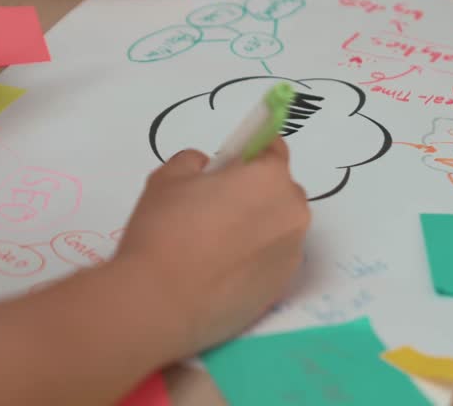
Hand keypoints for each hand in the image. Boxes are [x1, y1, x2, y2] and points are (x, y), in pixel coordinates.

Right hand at [116, 139, 310, 356]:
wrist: (161, 303)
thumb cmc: (165, 233)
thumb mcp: (169, 178)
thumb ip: (195, 162)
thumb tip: (209, 171)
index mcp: (269, 178)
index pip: (273, 149)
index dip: (250, 154)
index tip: (231, 165)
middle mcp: (291, 213)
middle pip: (279, 191)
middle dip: (254, 193)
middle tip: (214, 209)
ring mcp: (290, 253)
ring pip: (276, 227)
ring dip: (255, 227)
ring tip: (213, 245)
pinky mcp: (281, 287)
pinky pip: (272, 259)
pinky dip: (253, 259)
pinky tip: (219, 270)